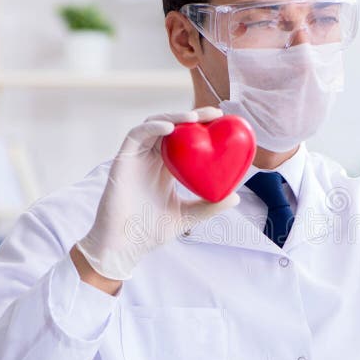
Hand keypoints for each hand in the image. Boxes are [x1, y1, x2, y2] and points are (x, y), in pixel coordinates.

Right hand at [76, 107, 239, 280]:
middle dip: (192, 116)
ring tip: (194, 117)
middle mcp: (152, 159)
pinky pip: (136, 135)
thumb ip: (210, 206)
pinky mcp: (123, 160)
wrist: (125, 245)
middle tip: (214, 114)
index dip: (201, 129)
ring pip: (155, 125)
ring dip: (174, 116)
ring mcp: (137, 158)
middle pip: (172, 127)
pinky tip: (170, 128)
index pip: (186, 140)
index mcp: (167, 169)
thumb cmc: (151, 232)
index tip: (223, 123)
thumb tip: (236, 198)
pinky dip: (153, 127)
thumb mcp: (189, 216)